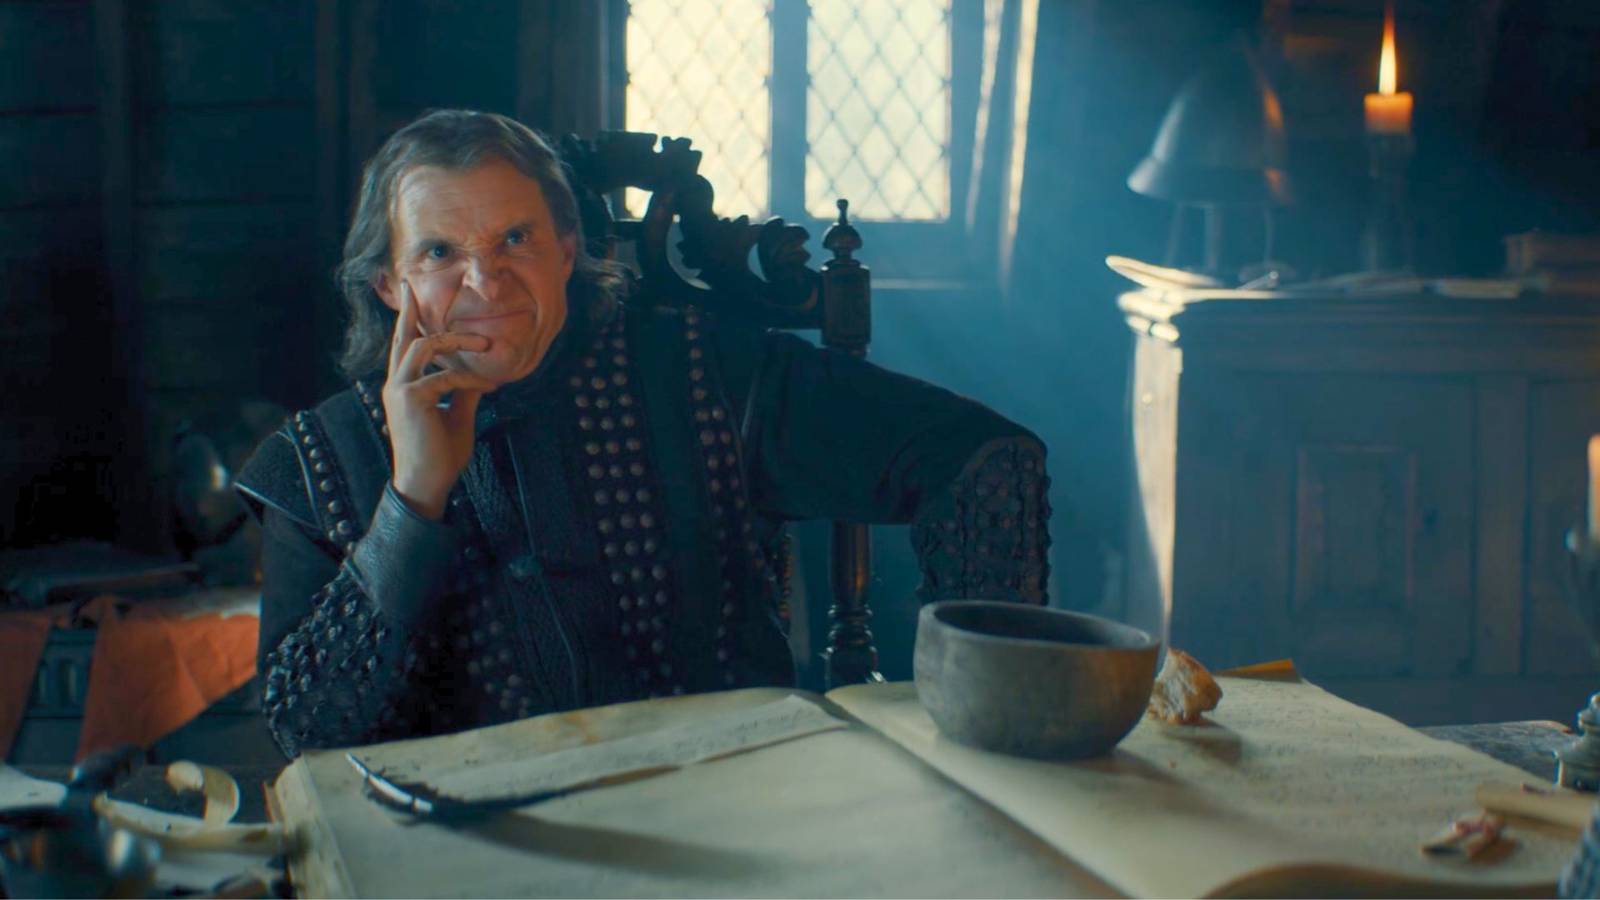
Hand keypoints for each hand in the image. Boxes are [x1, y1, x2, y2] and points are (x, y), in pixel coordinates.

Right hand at [383, 281, 496, 519]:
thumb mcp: (456, 416)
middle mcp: (395, 383)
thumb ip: (463, 392)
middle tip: (413, 284)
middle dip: (410, 308)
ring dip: (457, 340)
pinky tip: (491, 384)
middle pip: (403, 336)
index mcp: (402, 386)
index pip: (404, 347)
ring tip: (486, 341)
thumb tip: (479, 374)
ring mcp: (399, 389)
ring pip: (424, 346)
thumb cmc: (440, 456)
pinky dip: (471, 377)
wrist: (427, 485)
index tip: (413, 299)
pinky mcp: (411, 399)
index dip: (409, 322)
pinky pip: (447, 376)